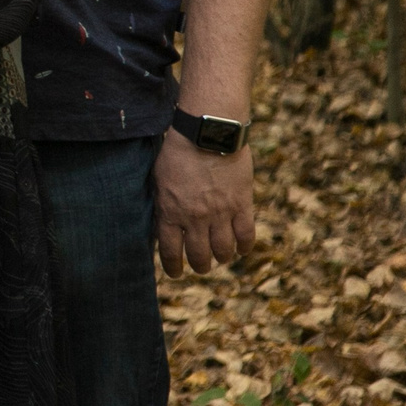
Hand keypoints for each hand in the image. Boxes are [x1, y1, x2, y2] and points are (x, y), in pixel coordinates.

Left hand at [154, 133, 254, 275]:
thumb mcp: (159, 179)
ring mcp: (220, 213)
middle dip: (200, 265)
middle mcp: (194, 218)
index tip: (176, 273)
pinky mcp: (242, 205)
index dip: (173, 267)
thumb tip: (163, 225)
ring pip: (223, 251)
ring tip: (220, 257)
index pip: (170, 251)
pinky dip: (244, 247)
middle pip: (199, 256)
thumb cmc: (177, 151)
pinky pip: (246, 236)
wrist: (207, 132)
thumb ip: (163, 203)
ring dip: (221, 258)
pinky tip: (240, 249)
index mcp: (170, 211)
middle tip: (201, 266)